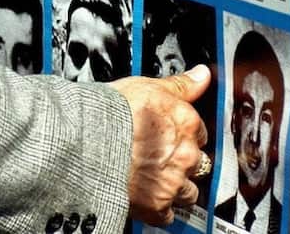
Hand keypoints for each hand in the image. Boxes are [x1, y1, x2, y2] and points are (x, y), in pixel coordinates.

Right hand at [108, 64, 210, 225]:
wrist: (86, 143)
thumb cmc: (111, 113)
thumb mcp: (148, 87)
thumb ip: (181, 85)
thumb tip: (203, 74)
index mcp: (187, 123)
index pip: (200, 134)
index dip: (184, 136)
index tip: (170, 138)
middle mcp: (187, 154)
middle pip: (198, 164)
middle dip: (183, 163)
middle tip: (159, 159)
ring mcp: (174, 182)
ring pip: (189, 192)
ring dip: (176, 188)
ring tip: (153, 179)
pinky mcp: (158, 206)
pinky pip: (170, 215)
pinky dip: (160, 209)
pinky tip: (147, 197)